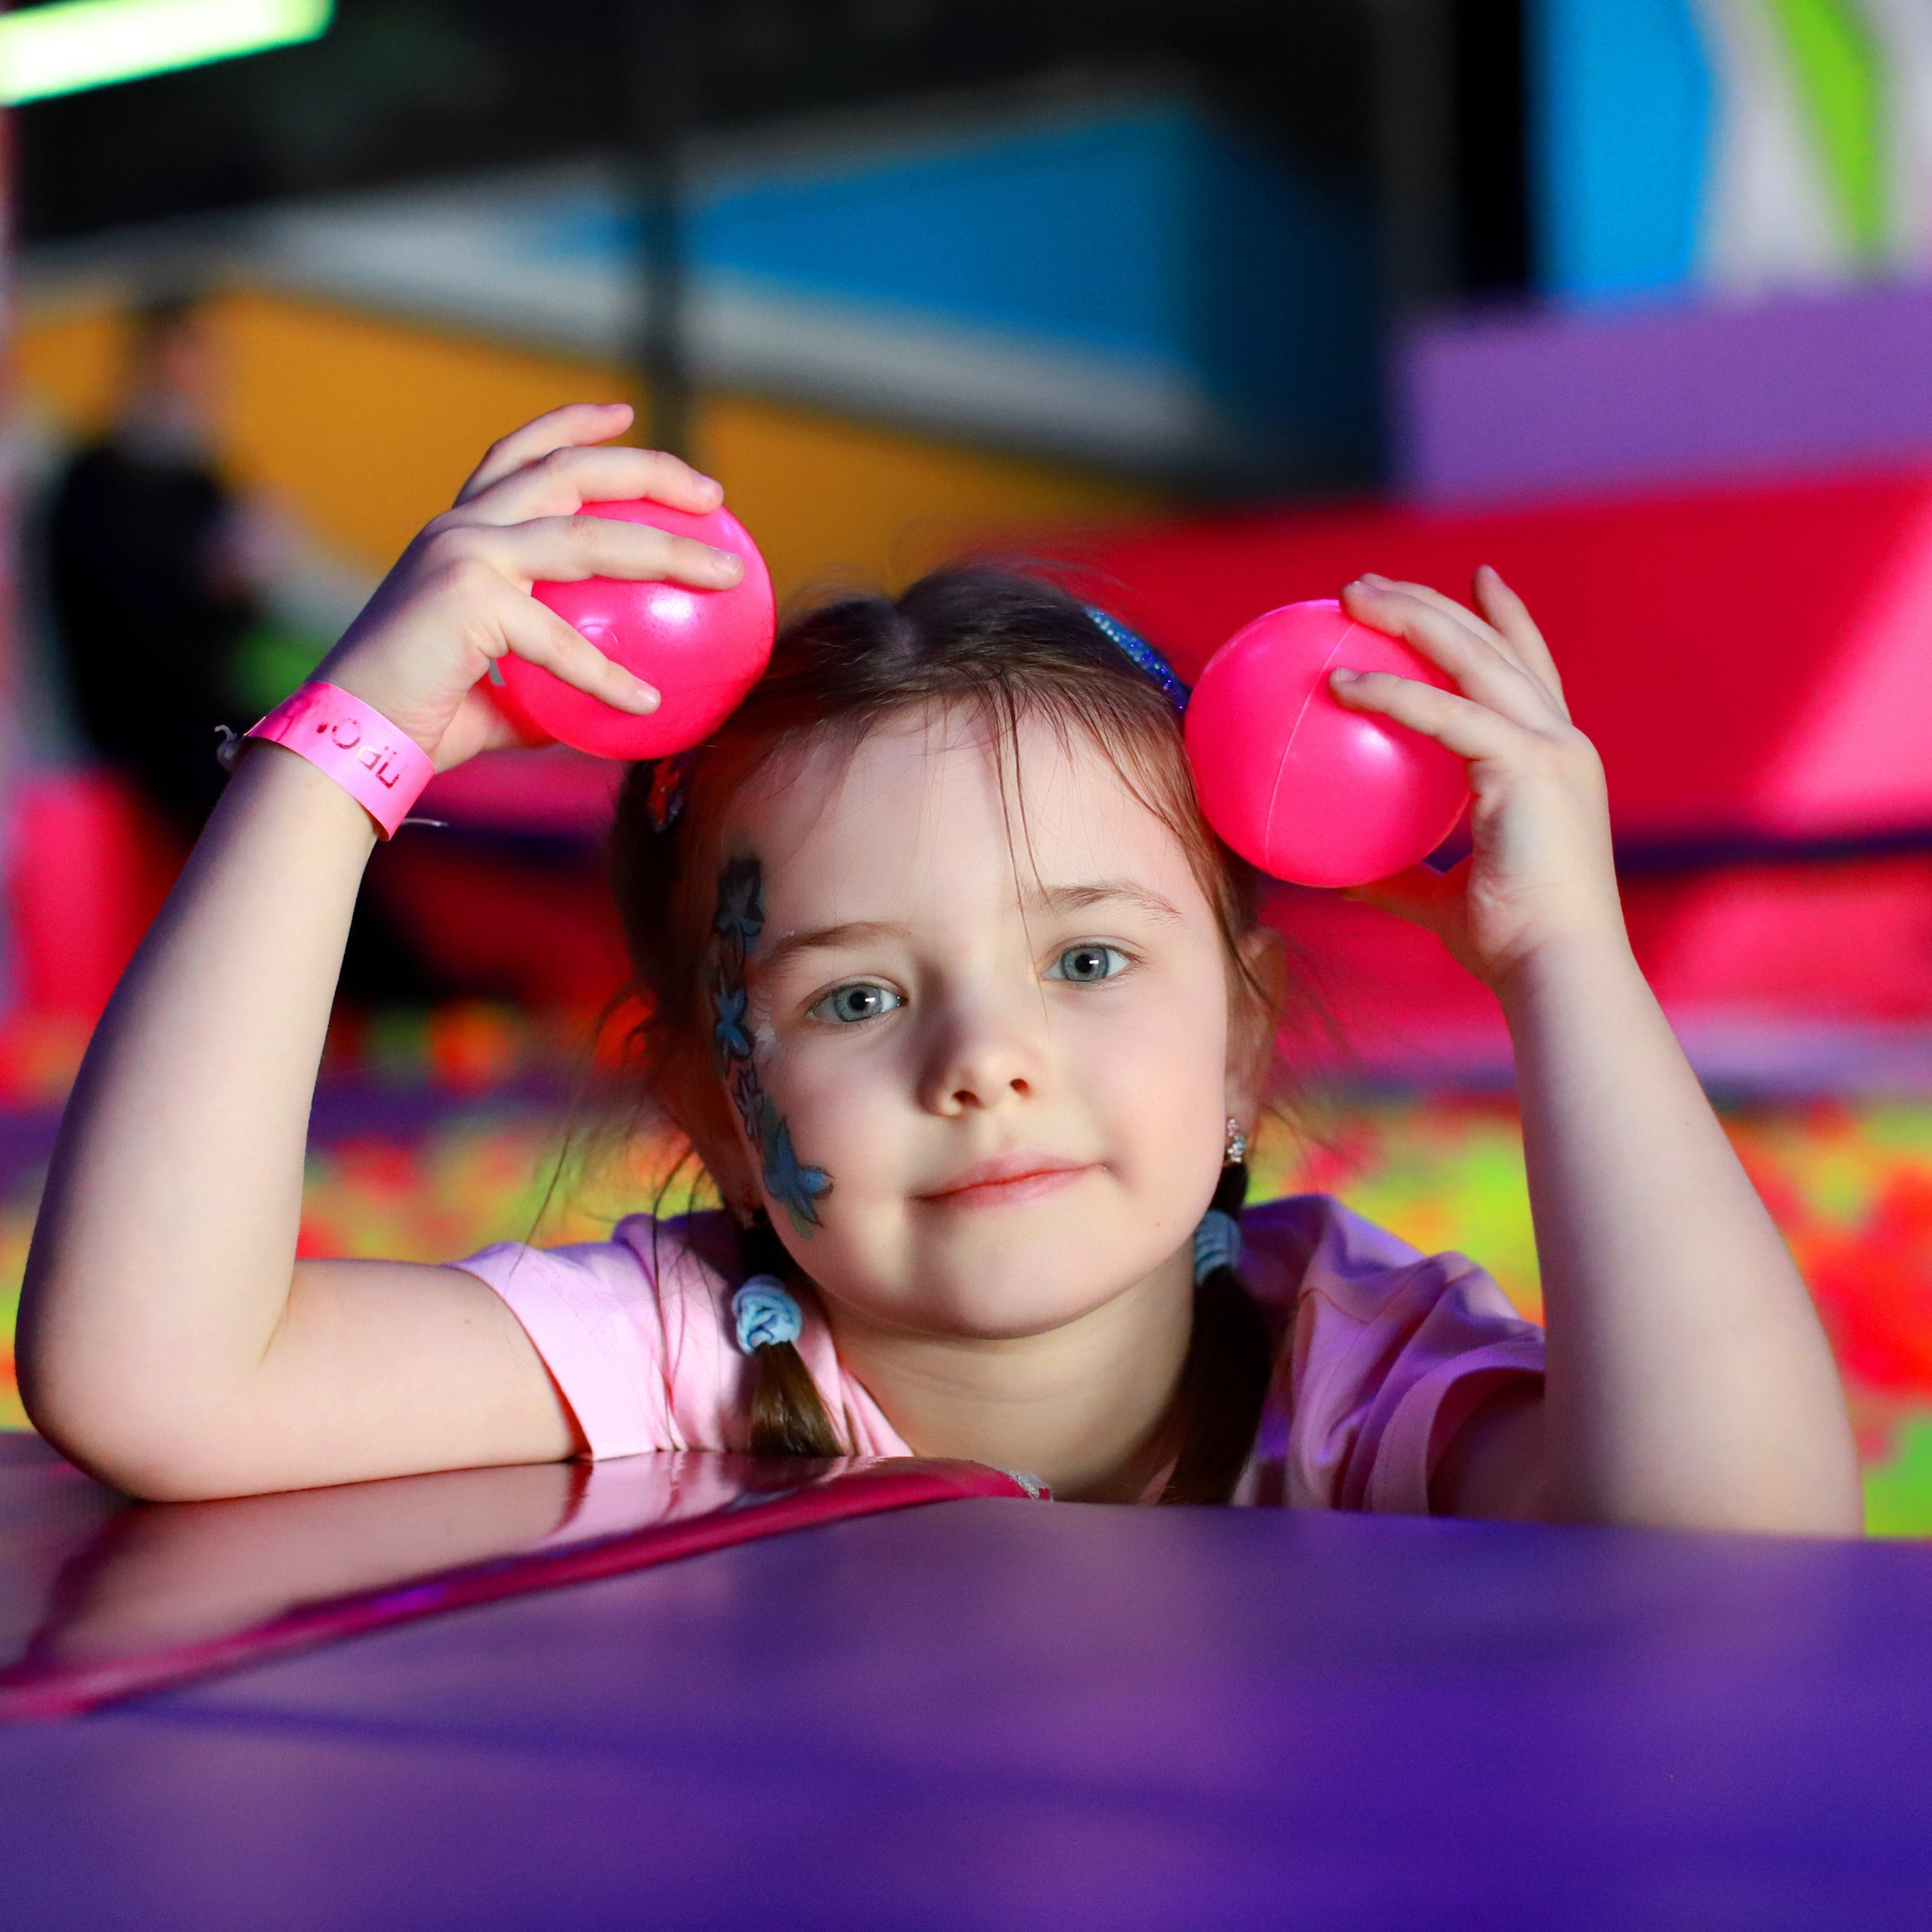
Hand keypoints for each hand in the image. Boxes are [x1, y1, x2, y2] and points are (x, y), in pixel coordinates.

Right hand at [314, 403, 743, 770]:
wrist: (349, 741)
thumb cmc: (418, 719)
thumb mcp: (499, 688)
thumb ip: (551, 678)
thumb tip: (619, 698)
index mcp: (459, 533)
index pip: (518, 455)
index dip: (573, 425)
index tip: (625, 414)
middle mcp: (461, 529)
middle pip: (569, 471)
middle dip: (647, 470)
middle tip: (711, 495)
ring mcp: (463, 555)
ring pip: (588, 537)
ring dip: (667, 552)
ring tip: (726, 576)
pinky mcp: (467, 599)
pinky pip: (563, 640)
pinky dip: (609, 676)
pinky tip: (649, 704)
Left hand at [1328, 568, 1623, 991]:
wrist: (1557, 967)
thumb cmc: (1510, 944)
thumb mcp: (1443, 900)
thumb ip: (1398, 876)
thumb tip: (1339, 877)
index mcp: (1553, 763)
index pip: (1526, 671)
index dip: (1504, 620)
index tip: (1478, 578)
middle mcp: (1560, 742)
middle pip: (1493, 645)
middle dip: (1433, 604)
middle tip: (1370, 584)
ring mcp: (1551, 747)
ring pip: (1473, 656)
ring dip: (1409, 617)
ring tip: (1351, 595)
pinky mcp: (1529, 764)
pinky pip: (1445, 713)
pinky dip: (1392, 693)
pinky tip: (1339, 683)